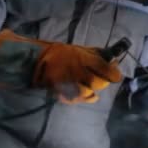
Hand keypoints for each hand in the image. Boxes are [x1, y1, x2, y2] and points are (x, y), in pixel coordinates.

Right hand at [0, 30, 121, 103]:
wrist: (30, 62)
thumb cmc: (55, 53)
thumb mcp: (74, 48)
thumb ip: (92, 53)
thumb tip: (111, 58)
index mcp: (79, 56)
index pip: (102, 66)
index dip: (113, 72)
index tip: (117, 74)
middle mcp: (75, 70)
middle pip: (97, 81)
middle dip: (103, 81)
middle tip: (104, 78)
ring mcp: (67, 82)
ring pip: (88, 92)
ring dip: (93, 90)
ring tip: (92, 86)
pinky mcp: (60, 92)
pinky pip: (77, 99)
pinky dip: (85, 98)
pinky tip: (89, 96)